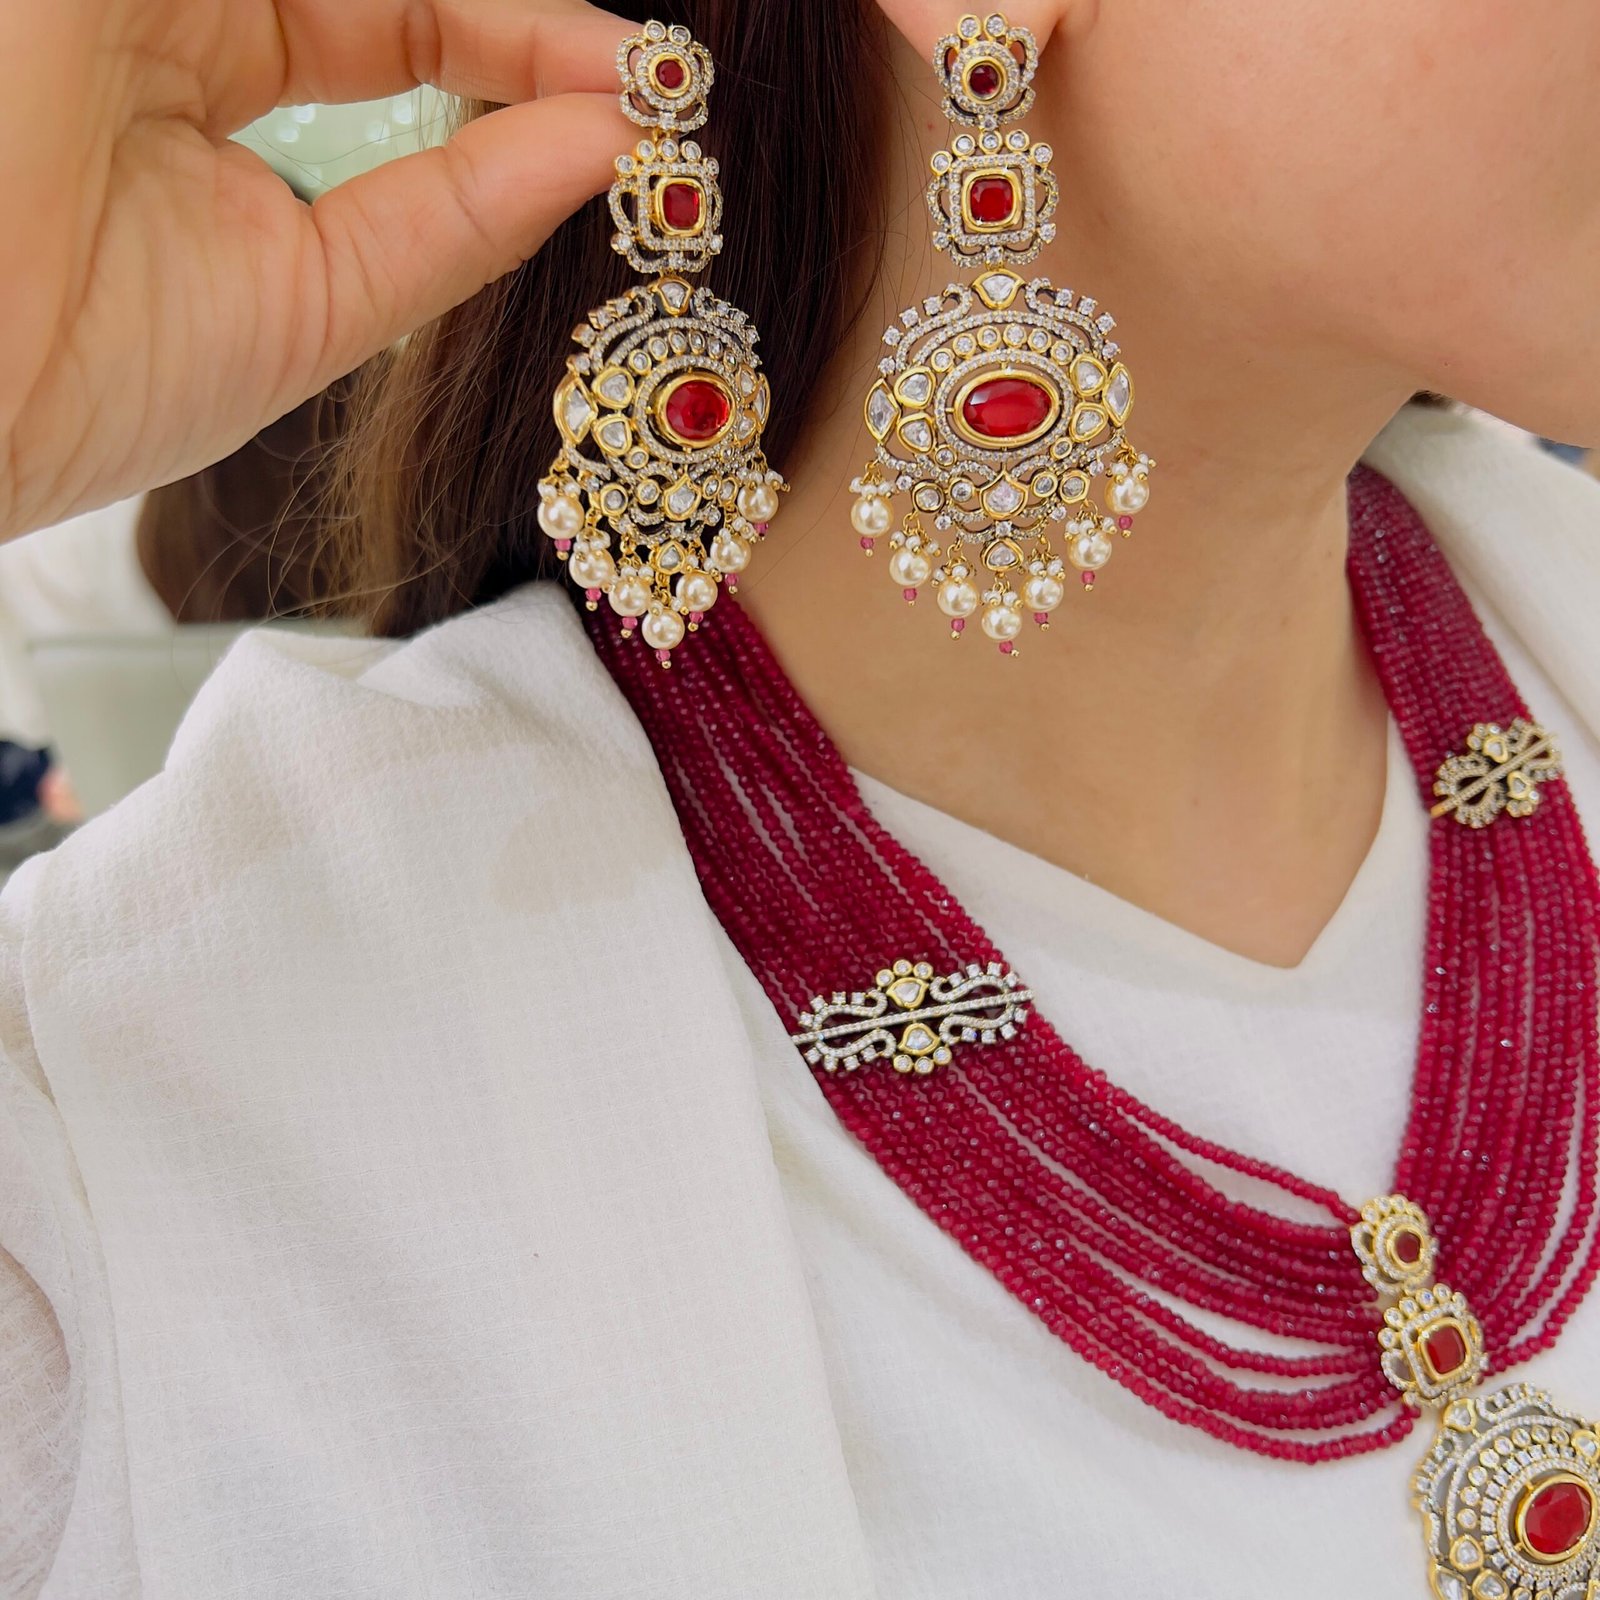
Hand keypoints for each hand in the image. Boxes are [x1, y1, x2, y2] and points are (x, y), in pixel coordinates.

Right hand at [0, 0, 631, 540]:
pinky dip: (435, 2)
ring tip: (617, 53)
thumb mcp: (314, 300)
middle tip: (660, 67)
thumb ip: (455, 211)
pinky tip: (530, 24)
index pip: (386, 27)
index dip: (518, 51)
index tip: (648, 103)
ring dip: (484, 5)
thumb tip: (607, 152)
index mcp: (187, 88)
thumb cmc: (89, 376)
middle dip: (521, 16)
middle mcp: (155, 9)